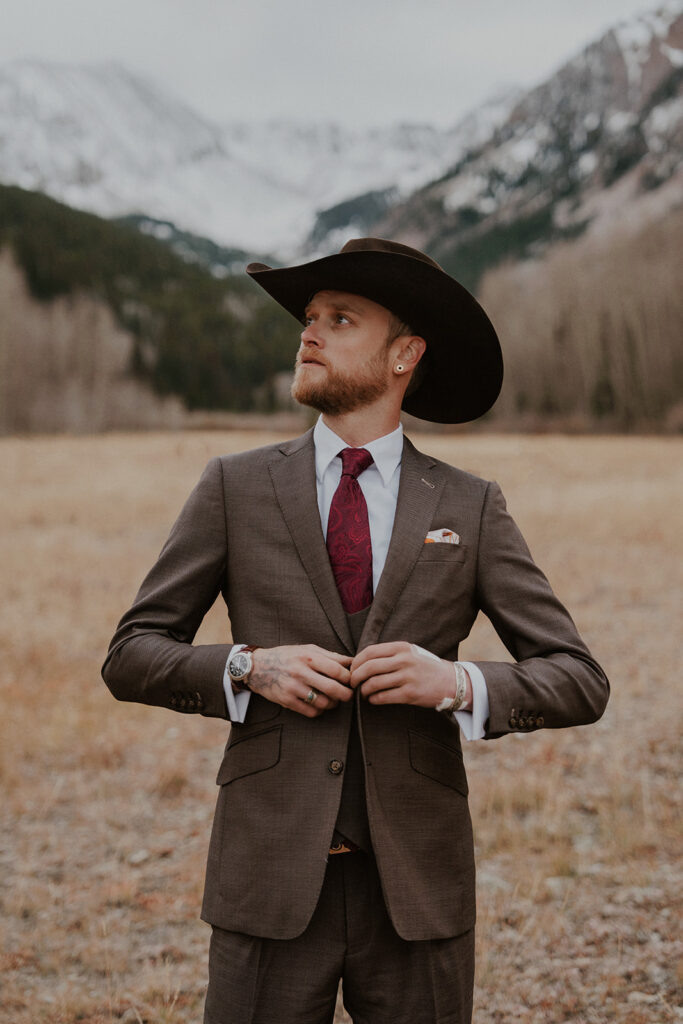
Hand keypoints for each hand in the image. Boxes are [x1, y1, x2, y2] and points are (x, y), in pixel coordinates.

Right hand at [249, 645, 352, 717]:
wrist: (258, 667)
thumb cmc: (287, 656)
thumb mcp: (307, 649)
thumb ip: (330, 655)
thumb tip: (352, 661)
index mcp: (308, 657)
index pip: (337, 670)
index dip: (349, 678)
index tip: (352, 681)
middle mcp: (300, 672)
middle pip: (332, 688)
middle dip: (346, 695)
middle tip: (349, 696)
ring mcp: (293, 687)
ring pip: (323, 703)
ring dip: (333, 704)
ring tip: (334, 700)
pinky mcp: (287, 701)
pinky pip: (311, 712)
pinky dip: (320, 711)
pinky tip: (320, 706)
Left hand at [349, 642, 471, 709]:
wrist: (450, 682)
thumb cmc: (425, 667)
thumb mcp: (409, 653)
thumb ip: (389, 654)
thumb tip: (361, 662)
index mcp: (401, 647)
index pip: (370, 651)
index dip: (356, 661)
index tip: (352, 669)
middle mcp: (404, 660)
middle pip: (369, 667)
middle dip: (355, 676)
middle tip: (352, 683)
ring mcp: (408, 677)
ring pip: (374, 683)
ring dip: (363, 690)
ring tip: (362, 693)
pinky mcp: (410, 693)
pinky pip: (383, 697)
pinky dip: (373, 699)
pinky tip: (372, 700)